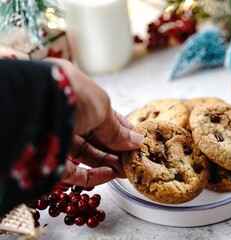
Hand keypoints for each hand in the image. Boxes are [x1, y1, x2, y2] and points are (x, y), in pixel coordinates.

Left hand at [46, 58, 142, 187]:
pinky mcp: (48, 160)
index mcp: (75, 95)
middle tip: (133, 159)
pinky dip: (94, 175)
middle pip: (95, 137)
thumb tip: (136, 142)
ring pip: (86, 155)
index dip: (119, 128)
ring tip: (127, 169)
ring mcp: (55, 138)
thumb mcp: (102, 108)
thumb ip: (117, 128)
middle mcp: (64, 116)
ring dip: (108, 162)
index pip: (101, 115)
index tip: (135, 139)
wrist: (33, 106)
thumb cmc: (72, 95)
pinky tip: (111, 174)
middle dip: (117, 148)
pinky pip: (74, 172)